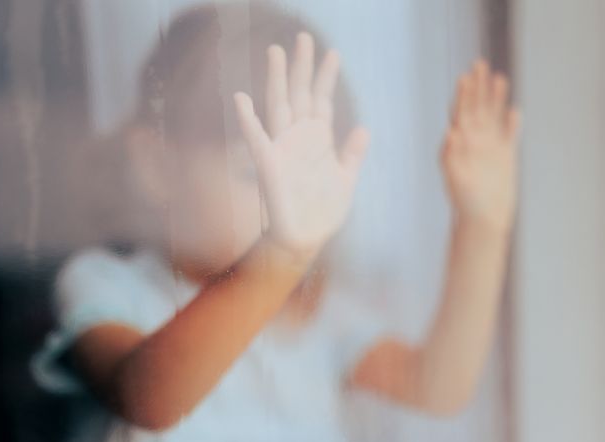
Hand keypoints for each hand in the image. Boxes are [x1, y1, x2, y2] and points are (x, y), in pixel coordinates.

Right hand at [234, 33, 369, 260]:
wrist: (305, 241)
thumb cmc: (322, 213)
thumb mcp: (345, 180)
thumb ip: (352, 154)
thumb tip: (364, 128)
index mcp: (318, 141)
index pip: (322, 101)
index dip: (326, 78)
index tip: (333, 53)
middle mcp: (299, 139)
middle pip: (300, 95)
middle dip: (303, 67)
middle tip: (304, 37)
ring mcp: (283, 149)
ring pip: (279, 107)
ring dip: (277, 80)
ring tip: (276, 52)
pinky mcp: (269, 165)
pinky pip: (257, 138)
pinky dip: (248, 119)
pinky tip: (241, 97)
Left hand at [441, 59, 519, 233]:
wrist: (483, 219)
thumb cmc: (465, 201)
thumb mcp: (455, 177)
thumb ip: (452, 155)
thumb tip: (451, 131)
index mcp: (459, 143)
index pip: (460, 112)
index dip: (463, 94)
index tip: (466, 76)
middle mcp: (474, 141)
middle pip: (476, 108)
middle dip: (478, 86)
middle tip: (480, 63)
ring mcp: (490, 147)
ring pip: (494, 116)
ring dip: (496, 98)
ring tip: (499, 78)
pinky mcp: (506, 156)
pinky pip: (509, 135)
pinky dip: (511, 123)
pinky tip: (514, 112)